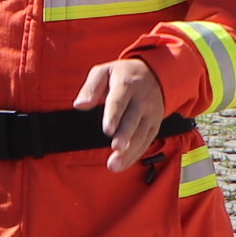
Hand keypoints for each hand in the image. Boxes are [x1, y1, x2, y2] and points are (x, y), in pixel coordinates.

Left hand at [76, 57, 167, 171]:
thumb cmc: (123, 74)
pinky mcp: (155, 124)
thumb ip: (90, 88)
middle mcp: (142, 99)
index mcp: (127, 84)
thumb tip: (79, 105)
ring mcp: (151, 112)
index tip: (108, 130)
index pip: (120, 101)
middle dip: (125, 134)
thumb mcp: (104, 71)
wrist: (156, 73)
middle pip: (133, 119)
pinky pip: (147, 141)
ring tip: (115, 164)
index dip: (114, 115)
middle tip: (116, 148)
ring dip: (130, 151)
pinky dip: (136, 154)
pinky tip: (123, 164)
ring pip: (142, 134)